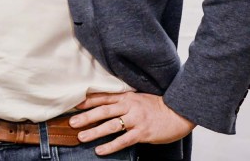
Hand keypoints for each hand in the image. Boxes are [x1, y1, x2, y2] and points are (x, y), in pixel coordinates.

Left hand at [68, 91, 194, 155]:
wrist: (178, 113)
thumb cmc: (157, 106)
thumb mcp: (138, 98)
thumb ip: (122, 101)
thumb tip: (104, 104)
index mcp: (127, 97)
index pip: (103, 98)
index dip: (88, 101)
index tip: (74, 105)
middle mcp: (129, 107)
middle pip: (103, 111)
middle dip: (86, 117)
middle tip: (72, 122)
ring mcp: (136, 120)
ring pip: (111, 126)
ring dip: (94, 132)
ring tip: (81, 137)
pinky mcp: (142, 133)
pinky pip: (124, 140)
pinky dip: (111, 146)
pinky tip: (100, 150)